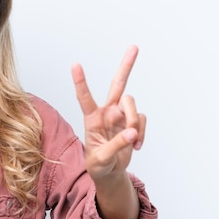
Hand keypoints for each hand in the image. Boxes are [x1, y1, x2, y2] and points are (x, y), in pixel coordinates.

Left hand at [72, 45, 146, 181]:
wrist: (110, 172)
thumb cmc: (99, 164)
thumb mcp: (101, 159)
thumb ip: (115, 145)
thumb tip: (132, 132)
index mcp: (92, 118)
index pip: (84, 97)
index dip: (80, 81)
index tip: (75, 64)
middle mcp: (107, 112)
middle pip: (117, 84)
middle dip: (126, 66)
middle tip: (134, 47)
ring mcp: (121, 115)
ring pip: (132, 104)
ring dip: (134, 121)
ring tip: (132, 140)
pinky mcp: (133, 122)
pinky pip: (143, 120)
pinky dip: (142, 133)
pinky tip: (135, 145)